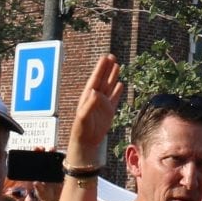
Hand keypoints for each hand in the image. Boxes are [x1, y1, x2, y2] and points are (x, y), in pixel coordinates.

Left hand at [67, 54, 124, 168]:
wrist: (86, 143)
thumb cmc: (81, 130)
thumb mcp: (83, 117)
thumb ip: (89, 105)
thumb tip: (95, 92)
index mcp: (88, 97)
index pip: (95, 80)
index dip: (100, 69)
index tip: (105, 58)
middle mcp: (95, 99)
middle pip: (102, 80)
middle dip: (106, 69)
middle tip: (112, 56)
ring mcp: (102, 105)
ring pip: (109, 87)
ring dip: (112, 76)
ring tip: (117, 65)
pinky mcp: (109, 112)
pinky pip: (114, 98)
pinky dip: (117, 91)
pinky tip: (120, 84)